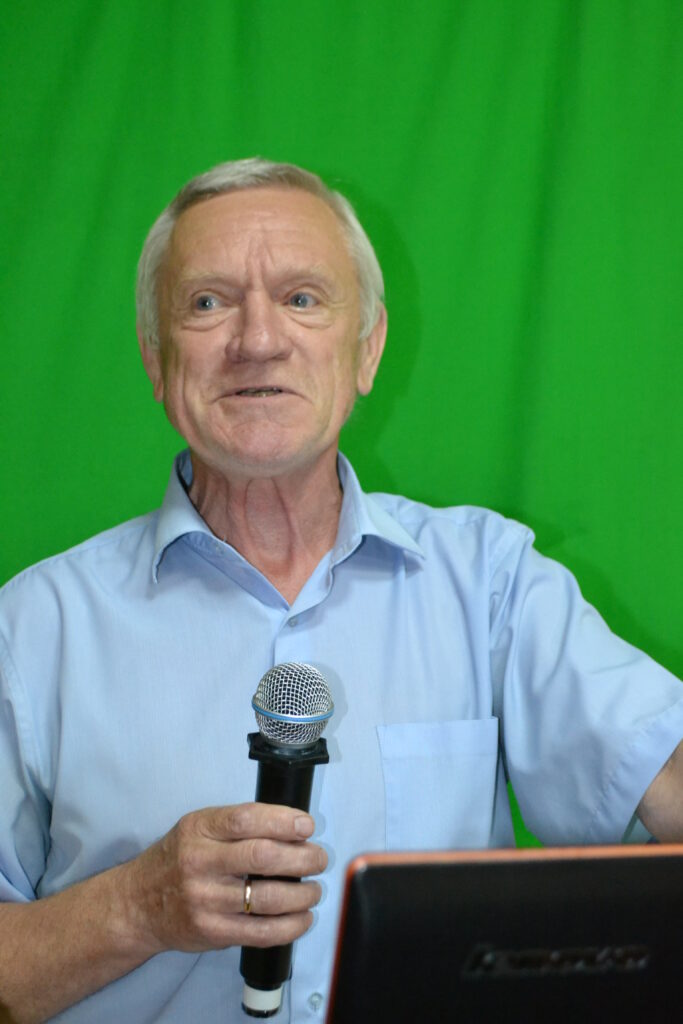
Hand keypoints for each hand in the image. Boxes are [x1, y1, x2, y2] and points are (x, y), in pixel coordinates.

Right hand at [122, 802, 326, 956]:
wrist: (138, 904)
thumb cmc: (178, 860)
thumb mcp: (197, 828)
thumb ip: (236, 824)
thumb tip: (293, 827)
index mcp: (199, 829)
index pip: (246, 819)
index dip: (283, 821)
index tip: (307, 826)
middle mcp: (200, 862)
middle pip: (262, 857)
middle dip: (302, 858)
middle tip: (319, 858)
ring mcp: (206, 900)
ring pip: (267, 898)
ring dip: (302, 894)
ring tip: (313, 889)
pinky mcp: (212, 932)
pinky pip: (261, 932)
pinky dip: (291, 926)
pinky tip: (302, 918)